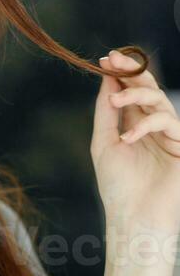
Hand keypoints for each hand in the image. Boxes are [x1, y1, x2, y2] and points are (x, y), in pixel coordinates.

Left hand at [91, 48, 179, 234]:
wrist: (134, 217)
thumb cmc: (118, 186)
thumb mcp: (104, 143)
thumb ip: (105, 112)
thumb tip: (106, 78)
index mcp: (136, 125)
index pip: (132, 92)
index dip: (122, 73)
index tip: (105, 58)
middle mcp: (154, 127)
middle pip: (149, 89)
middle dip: (132, 72)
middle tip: (114, 61)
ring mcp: (171, 135)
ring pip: (160, 101)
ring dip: (136, 96)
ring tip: (115, 102)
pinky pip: (168, 122)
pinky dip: (146, 126)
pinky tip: (127, 137)